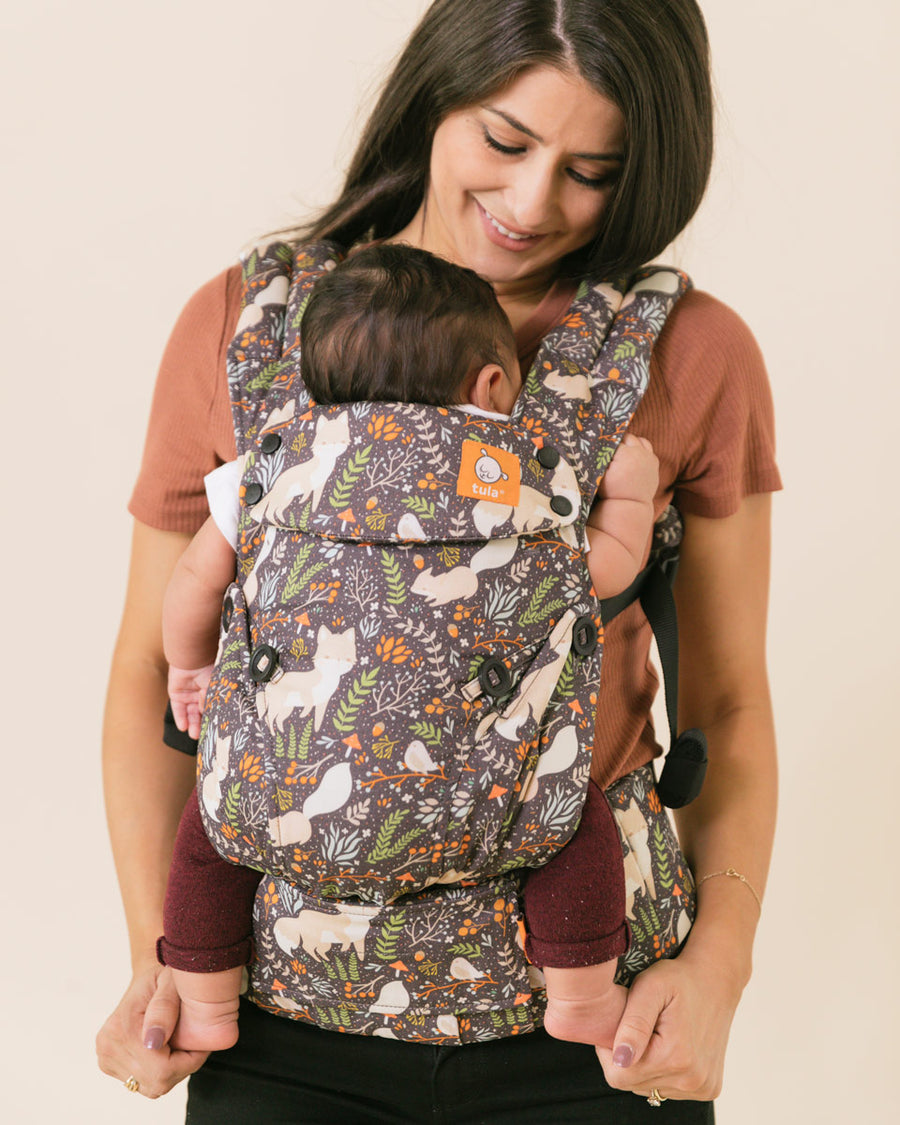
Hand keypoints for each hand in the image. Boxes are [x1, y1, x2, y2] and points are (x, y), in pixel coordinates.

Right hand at [96, 963, 208, 1098]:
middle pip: (156, 1082)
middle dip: (181, 1067)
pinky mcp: (107, 1063)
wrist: (145, 980)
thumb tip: (153, 1042)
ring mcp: (105, 1057)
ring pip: (150, 1087)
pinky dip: (157, 1071)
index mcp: (123, 1027)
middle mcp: (109, 1046)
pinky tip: (163, 1050)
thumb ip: (165, 1008)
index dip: (189, 1062)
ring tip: (176, 1044)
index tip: (200, 1044)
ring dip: (169, 1071)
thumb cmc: (164, 977)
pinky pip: (141, 1082)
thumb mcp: (172, 982)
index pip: (163, 1070)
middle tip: (190, 1043)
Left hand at [168, 664, 213, 738]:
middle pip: (200, 713)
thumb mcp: (213, 688)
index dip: (213, 718)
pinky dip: (180, 718)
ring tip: (194, 735)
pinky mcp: (176, 694)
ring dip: (192, 724)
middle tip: (203, 736)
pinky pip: (178, 709)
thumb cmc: (207, 669)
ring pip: (190, 713)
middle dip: (201, 725)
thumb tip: (206, 716)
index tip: (215, 730)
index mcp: (212, 690)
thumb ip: (209, 702)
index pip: (212, 708)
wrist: (192, 658)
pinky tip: (183, 727)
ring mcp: (188, 694)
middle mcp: (200, 693)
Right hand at [595, 434, 657, 505]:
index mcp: (625, 454)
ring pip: (639, 440)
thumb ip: (600, 458)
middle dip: (618, 442)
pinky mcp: (654, 462)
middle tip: (611, 450)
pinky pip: (647, 448)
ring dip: (631, 443)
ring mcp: (649, 457)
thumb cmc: (611, 491)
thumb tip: (597, 444)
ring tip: (622, 451)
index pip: (613, 441)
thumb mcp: (601, 474)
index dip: (606, 444)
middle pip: (627, 437)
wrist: (630, 504)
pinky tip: (632, 455)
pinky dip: (640, 449)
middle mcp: (639, 452)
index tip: (602, 449)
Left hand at [595, 951, 739, 1102]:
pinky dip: (662, 1070)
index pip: (618, 1075)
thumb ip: (633, 1023)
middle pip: (633, 1084)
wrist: (716, 981)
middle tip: (640, 1026)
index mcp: (675, 1058)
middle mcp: (691, 1081)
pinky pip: (668, 1089)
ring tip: (656, 1034)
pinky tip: (670, 1046)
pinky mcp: (708, 1089)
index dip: (609, 1051)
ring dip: (645, 1065)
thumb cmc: (678, 979)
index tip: (621, 1025)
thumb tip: (621, 1060)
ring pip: (649, 1088)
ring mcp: (701, 1088)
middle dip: (627, 1057)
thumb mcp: (650, 987)